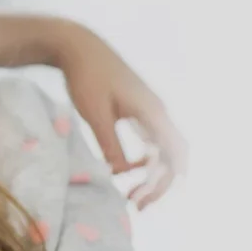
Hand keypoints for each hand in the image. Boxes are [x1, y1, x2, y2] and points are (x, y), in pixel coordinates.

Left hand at [51, 21, 187, 209]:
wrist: (77, 45)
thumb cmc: (86, 76)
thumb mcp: (95, 114)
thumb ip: (110, 145)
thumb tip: (120, 174)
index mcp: (152, 112)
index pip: (173, 154)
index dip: (165, 182)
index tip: (145, 200)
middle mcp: (158, 112)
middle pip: (172, 156)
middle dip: (158, 184)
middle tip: (136, 205)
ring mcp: (150, 111)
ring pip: (162, 151)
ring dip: (151, 175)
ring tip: (132, 196)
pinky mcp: (139, 111)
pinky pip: (150, 142)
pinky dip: (143, 160)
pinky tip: (127, 171)